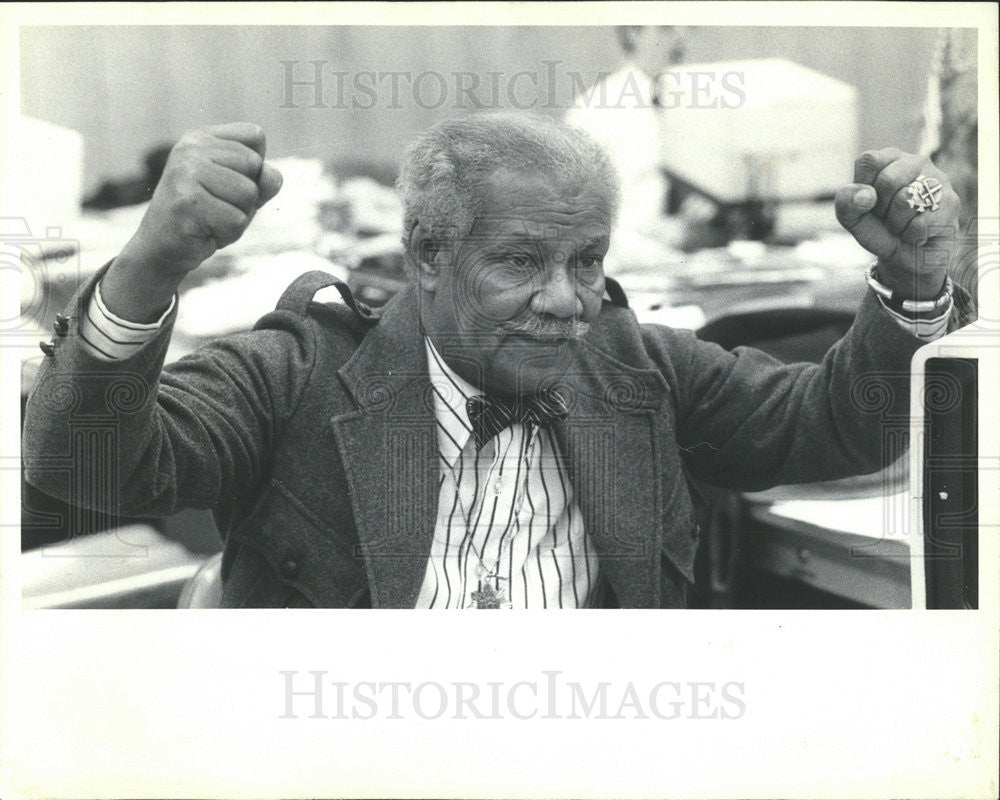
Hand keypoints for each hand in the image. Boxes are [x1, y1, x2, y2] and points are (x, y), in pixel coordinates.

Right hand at [122, 122, 282, 273]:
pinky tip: (204, 231)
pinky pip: (236, 220)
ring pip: (248, 193)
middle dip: (246, 196)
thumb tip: (272, 175)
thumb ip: (262, 179)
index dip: (254, 166)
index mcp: (202, 137)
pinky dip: (228, 233)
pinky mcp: (187, 202)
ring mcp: (186, 173)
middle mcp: (190, 148)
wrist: (162, 246)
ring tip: (211, 218)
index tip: (226, 182)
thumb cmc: (207, 216)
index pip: (255, 135)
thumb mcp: (240, 193)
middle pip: (255, 165)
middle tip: (217, 206)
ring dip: (238, 215)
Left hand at [835, 148, 959, 300]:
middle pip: (888, 180)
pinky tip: (916, 233)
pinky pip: (921, 223)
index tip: (869, 202)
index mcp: (889, 158)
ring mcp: (937, 180)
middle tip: (887, 216)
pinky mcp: (951, 203)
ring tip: (902, 224)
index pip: (869, 161)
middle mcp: (916, 162)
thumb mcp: (852, 217)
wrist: (906, 256)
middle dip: (881, 209)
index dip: (863, 189)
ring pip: (906, 200)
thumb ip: (847, 201)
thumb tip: (867, 196)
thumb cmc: (878, 228)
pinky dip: (911, 235)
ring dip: (896, 223)